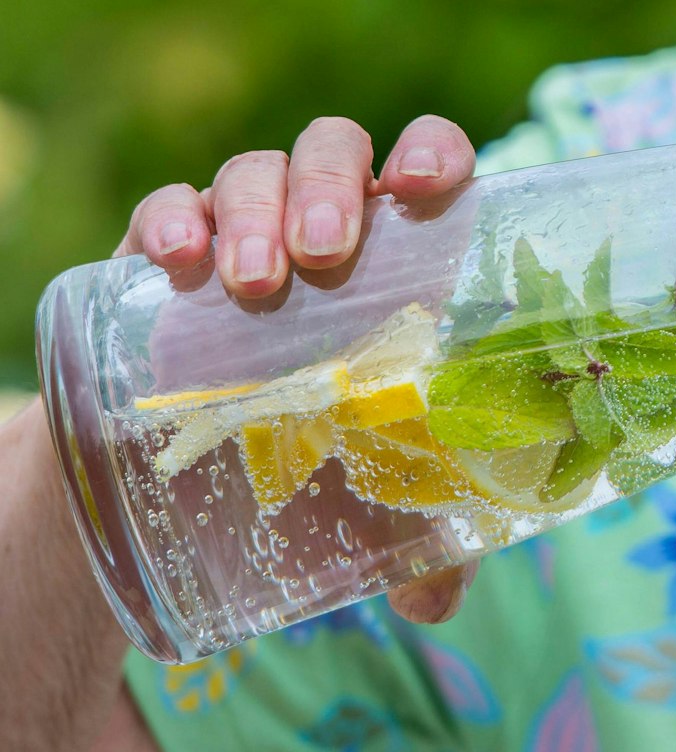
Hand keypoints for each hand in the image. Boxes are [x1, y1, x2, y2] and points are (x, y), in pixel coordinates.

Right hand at [117, 115, 481, 623]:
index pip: (430, 167)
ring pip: (253, 173)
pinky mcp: (164, 263)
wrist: (202, 476)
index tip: (427, 186)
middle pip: (336, 155)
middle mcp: (329, 231)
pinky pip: (163, 209)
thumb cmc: (324, 461)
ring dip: (255, 210)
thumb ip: (429, 546)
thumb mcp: (383, 501)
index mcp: (405, 262)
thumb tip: (437, 600)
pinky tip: (177, 262)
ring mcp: (245, 237)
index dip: (433, 152)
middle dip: (332, 188)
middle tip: (327, 258)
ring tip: (255, 283)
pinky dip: (171, 221)